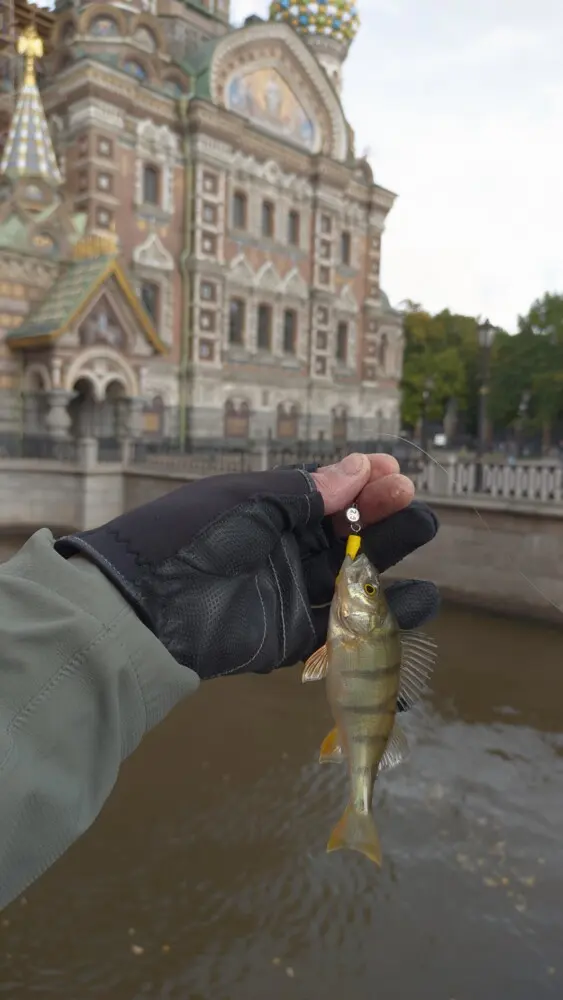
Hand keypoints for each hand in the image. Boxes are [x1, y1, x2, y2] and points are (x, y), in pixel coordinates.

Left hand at [54, 454, 438, 679]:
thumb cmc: (192, 538)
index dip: (361, 481)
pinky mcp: (291, 637)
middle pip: (344, 532)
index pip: (325, 494)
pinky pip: (343, 627)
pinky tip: (419, 596)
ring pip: (351, 576)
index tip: (394, 469)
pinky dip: (383, 616)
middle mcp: (281, 551)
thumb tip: (357, 467)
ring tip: (424, 533)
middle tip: (412, 500)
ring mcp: (287, 594)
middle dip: (380, 513)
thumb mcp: (247, 501)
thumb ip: (304, 491)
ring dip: (388, 557)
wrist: (146, 607)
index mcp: (267, 513)